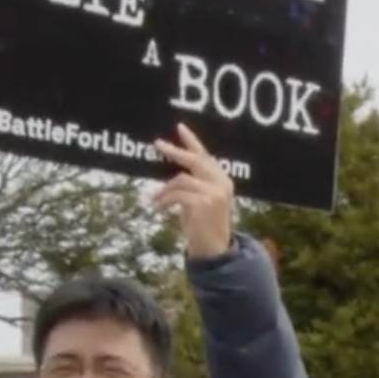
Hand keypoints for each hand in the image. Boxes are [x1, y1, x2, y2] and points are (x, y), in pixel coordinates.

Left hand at [153, 125, 235, 258]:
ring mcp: (214, 193)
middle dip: (175, 151)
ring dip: (164, 190)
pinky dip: (164, 200)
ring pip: (181, 180)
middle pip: (195, 161)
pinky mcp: (203, 204)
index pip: (206, 156)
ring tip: (155, 200)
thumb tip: (173, 171)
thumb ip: (194, 184)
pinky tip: (158, 209)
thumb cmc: (205, 226)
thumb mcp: (202, 201)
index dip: (192, 141)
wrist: (214, 250)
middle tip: (157, 144)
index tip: (179, 127)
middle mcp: (222, 184)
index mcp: (223, 181)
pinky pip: (176, 194)